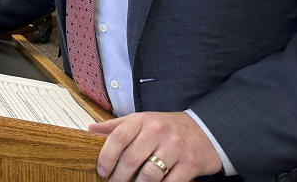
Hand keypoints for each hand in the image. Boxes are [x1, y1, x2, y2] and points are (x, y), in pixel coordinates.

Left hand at [90, 111, 221, 180]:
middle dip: (119, 176)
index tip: (101, 170)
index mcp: (142, 121)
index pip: (118, 137)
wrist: (205, 130)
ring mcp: (175, 148)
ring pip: (150, 174)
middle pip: (131, 159)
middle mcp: (158, 132)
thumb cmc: (167, 127)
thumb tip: (91, 129)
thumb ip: (117, 126)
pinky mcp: (190, 164)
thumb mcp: (142, 120)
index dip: (106, 156)